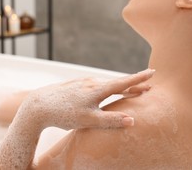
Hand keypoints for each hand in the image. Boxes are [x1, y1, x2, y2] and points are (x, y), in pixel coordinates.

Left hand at [16, 69, 154, 129]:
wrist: (38, 105)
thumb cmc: (64, 114)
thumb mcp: (89, 120)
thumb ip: (110, 120)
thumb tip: (132, 120)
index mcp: (97, 89)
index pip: (123, 83)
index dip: (139, 79)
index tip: (153, 72)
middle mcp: (92, 83)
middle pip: (117, 83)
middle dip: (133, 85)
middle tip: (148, 86)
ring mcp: (82, 83)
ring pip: (106, 84)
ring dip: (120, 87)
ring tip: (130, 89)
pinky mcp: (75, 85)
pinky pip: (96, 85)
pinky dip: (107, 87)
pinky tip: (105, 90)